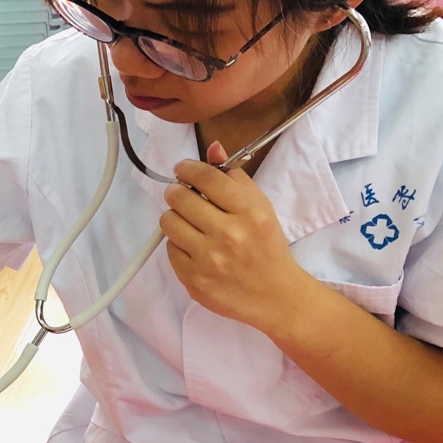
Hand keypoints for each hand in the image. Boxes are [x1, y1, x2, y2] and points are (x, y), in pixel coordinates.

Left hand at [159, 141, 313, 334]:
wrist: (274, 295)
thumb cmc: (267, 246)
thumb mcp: (260, 207)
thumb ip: (234, 177)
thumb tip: (212, 147)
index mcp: (250, 212)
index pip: (205, 177)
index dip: (187, 168)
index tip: (182, 170)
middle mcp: (229, 234)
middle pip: (178, 197)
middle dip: (177, 192)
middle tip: (183, 196)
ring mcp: (209, 259)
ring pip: (168, 221)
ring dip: (175, 218)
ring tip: (189, 223)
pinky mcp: (193, 279)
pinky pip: (169, 249)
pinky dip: (178, 244)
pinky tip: (195, 247)